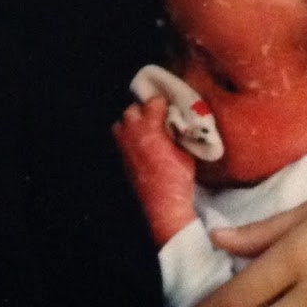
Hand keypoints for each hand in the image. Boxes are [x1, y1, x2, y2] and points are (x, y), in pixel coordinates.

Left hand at [112, 97, 195, 246]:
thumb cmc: (177, 179)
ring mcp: (125, 147)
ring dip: (133, 122)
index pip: (153, 102)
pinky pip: (121, 139)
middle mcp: (134, 135)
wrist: (164, 204)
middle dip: (145, 110)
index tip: (171, 106)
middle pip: (132, 110)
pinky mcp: (123, 159)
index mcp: (151, 129)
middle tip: (158, 116)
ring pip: (122, 124)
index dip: (163, 103)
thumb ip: (179, 133)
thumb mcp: (186, 152)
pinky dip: (129, 136)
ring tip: (147, 128)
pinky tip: (142, 143)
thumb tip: (178, 124)